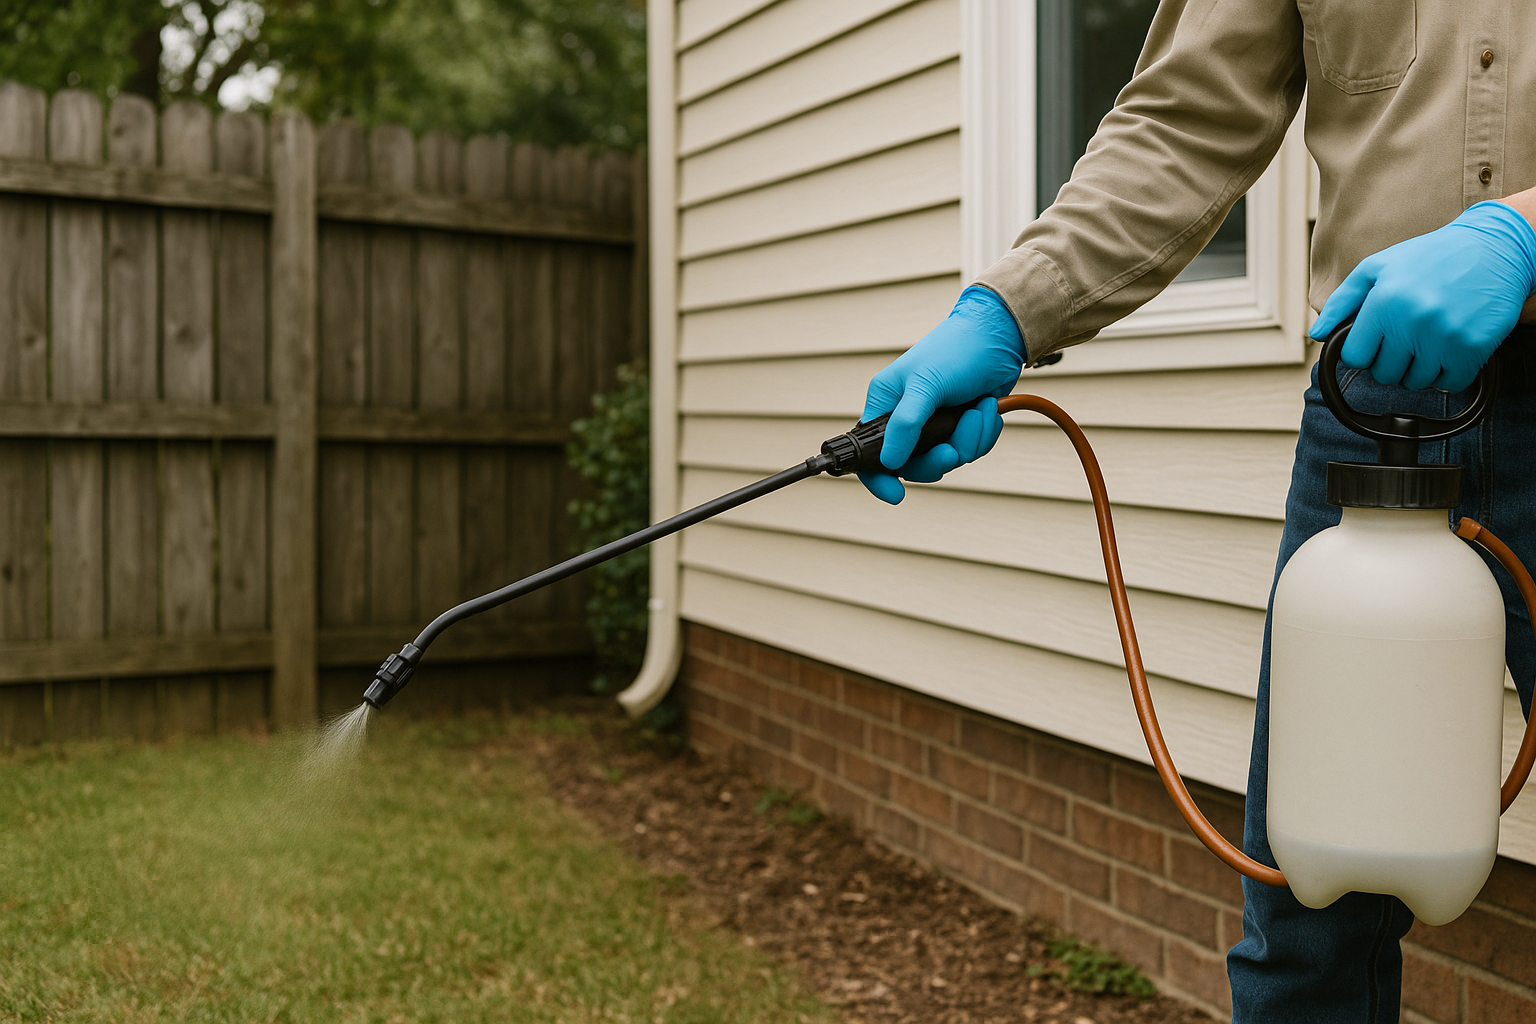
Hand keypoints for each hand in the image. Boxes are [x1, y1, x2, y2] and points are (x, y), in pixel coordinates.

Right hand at [858, 287, 1023, 503]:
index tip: (896, 495)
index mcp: (885, 404)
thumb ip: (906, 423)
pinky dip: (982, 434)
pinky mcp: (961, 426)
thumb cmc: (956, 350)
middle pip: (913, 466)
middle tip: (952, 448)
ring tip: (978, 409)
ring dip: (969, 439)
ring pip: (947, 459)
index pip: (869, 453)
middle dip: (938, 459)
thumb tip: (891, 461)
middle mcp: (906, 418)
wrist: (999, 336)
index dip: (878, 478)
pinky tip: (986, 409)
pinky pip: (969, 450)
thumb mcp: (925, 383)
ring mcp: (935, 424)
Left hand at [1310, 201, 1535, 391]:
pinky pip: (1449, 383)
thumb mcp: (1377, 268)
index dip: (1364, 353)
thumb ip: (1341, 302)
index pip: (1356, 358)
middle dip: (1391, 361)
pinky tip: (1449, 349)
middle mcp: (1412, 322)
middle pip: (1385, 374)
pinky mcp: (1473, 347)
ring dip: (1420, 368)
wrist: (1495, 247)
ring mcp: (1444, 337)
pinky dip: (1448, 373)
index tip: (1376, 341)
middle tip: (1406, 339)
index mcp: (1384, 303)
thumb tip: (1317, 335)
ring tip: (1429, 340)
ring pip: (1416, 382)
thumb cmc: (1430, 257)